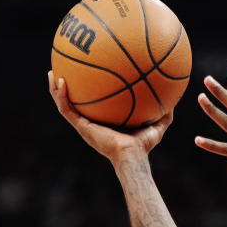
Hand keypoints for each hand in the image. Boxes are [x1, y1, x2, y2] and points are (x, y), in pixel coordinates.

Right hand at [48, 71, 172, 161]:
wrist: (132, 155)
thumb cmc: (144, 145)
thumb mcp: (157, 125)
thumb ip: (165, 114)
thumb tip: (175, 101)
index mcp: (105, 122)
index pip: (94, 105)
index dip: (89, 92)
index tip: (88, 77)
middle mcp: (92, 122)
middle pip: (76, 102)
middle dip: (68, 88)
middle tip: (63, 71)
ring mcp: (85, 125)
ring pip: (65, 104)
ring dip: (56, 89)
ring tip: (52, 73)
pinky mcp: (81, 127)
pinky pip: (66, 109)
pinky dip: (61, 95)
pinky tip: (60, 81)